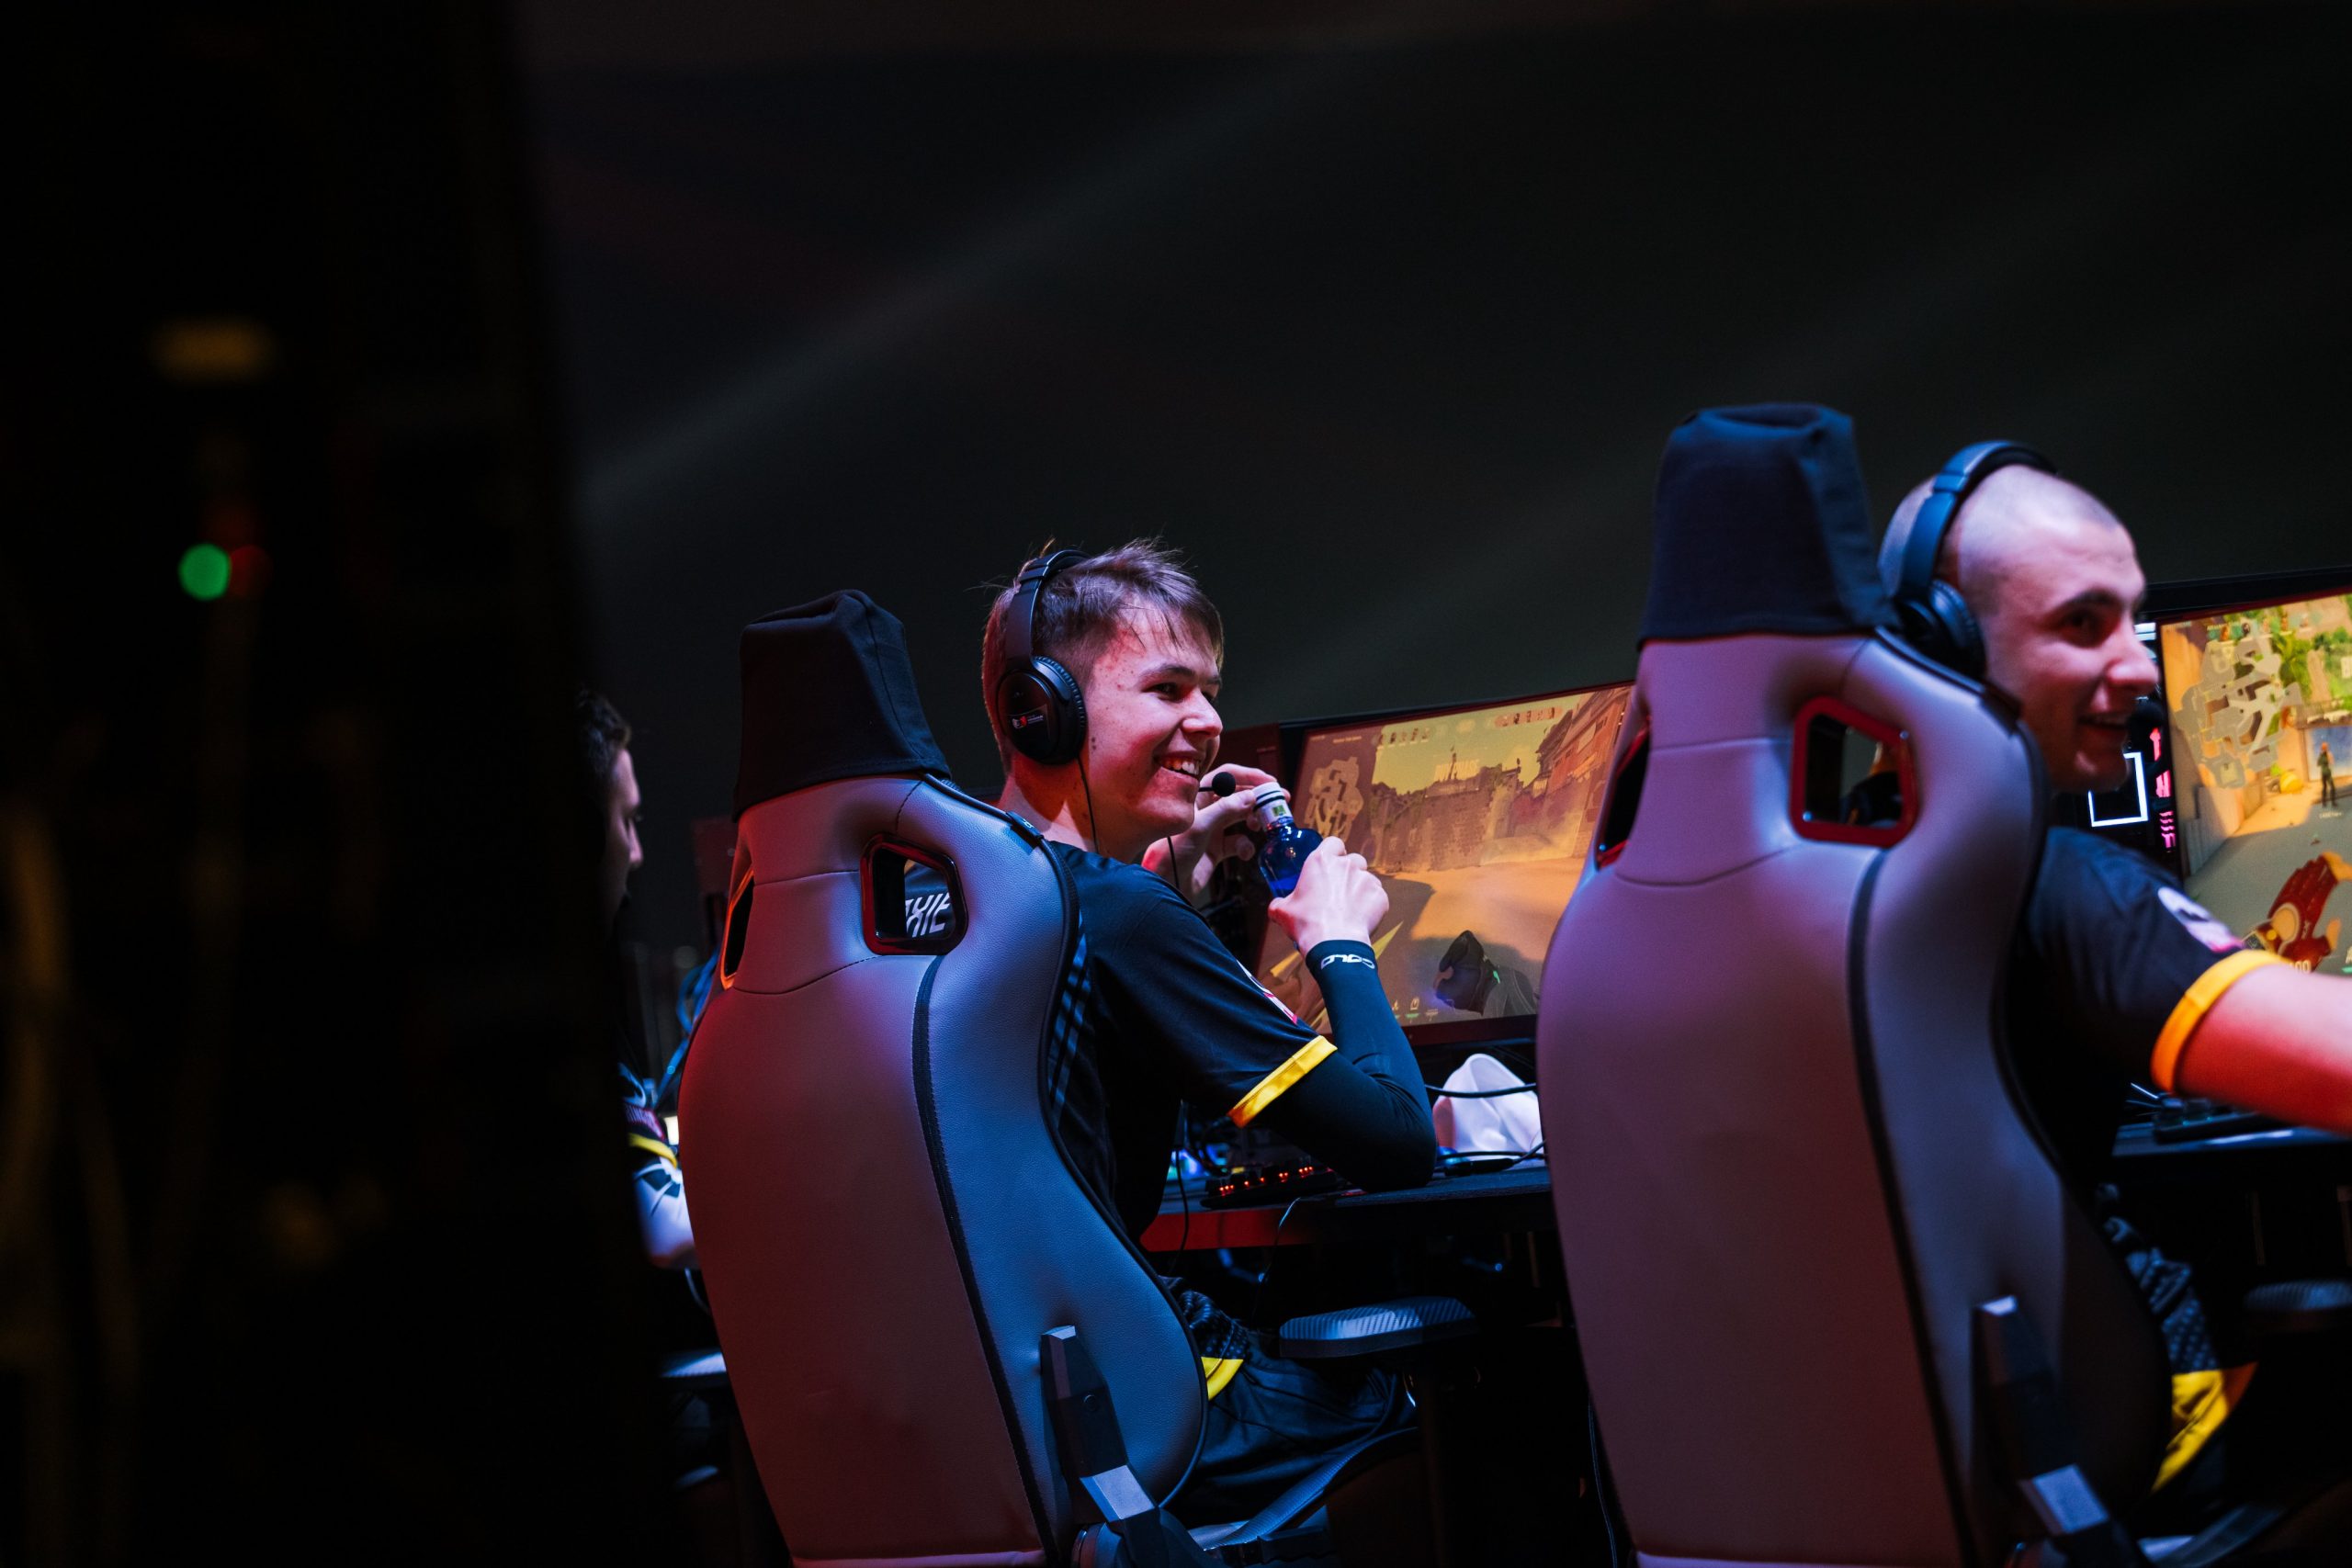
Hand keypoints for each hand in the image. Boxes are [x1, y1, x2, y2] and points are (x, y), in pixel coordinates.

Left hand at [1145, 765, 1281, 904]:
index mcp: (1196, 797)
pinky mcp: (1216, 849)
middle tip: (1280, 802)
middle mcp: (1205, 810)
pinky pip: (1238, 841)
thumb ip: (1226, 809)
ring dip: (1254, 820)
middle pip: (1238, 795)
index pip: (1227, 776)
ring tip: (1262, 825)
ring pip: (1241, 817)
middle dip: (1258, 798)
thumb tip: (1251, 796)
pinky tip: (1245, 852)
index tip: (1270, 782)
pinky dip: (1245, 846)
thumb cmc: (1173, 852)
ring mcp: (1211, 829)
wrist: (1165, 885)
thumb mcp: (1199, 827)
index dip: (1249, 776)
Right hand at [1267, 836, 1386, 954]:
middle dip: (1348, 871)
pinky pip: (1377, 896)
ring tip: (1350, 907)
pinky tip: (1360, 918)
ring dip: (1360, 888)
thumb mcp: (1282, 912)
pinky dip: (1371, 904)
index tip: (1330, 863)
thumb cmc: (1307, 924)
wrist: (1333, 943)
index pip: (1333, 843)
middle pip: (1353, 860)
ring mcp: (1366, 879)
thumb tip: (1275, 907)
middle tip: (1339, 889)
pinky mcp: (1380, 896)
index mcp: (1321, 861)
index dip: (1333, 852)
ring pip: (1366, 878)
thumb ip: (1279, 904)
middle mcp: (1346, 865)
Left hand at [2256, 853, 2350, 969]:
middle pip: (2313, 879)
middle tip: (2333, 856)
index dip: (2336, 876)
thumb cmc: (2294, 953)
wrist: (2266, 953)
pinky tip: (2299, 871)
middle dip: (2324, 867)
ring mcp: (2287, 902)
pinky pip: (2288, 886)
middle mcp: (2300, 903)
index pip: (2326, 888)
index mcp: (2313, 912)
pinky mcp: (2277, 904)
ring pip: (2301, 880)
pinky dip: (2295, 877)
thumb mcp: (2319, 950)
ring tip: (2319, 860)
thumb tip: (2336, 922)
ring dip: (2310, 870)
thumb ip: (2331, 937)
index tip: (2346, 869)